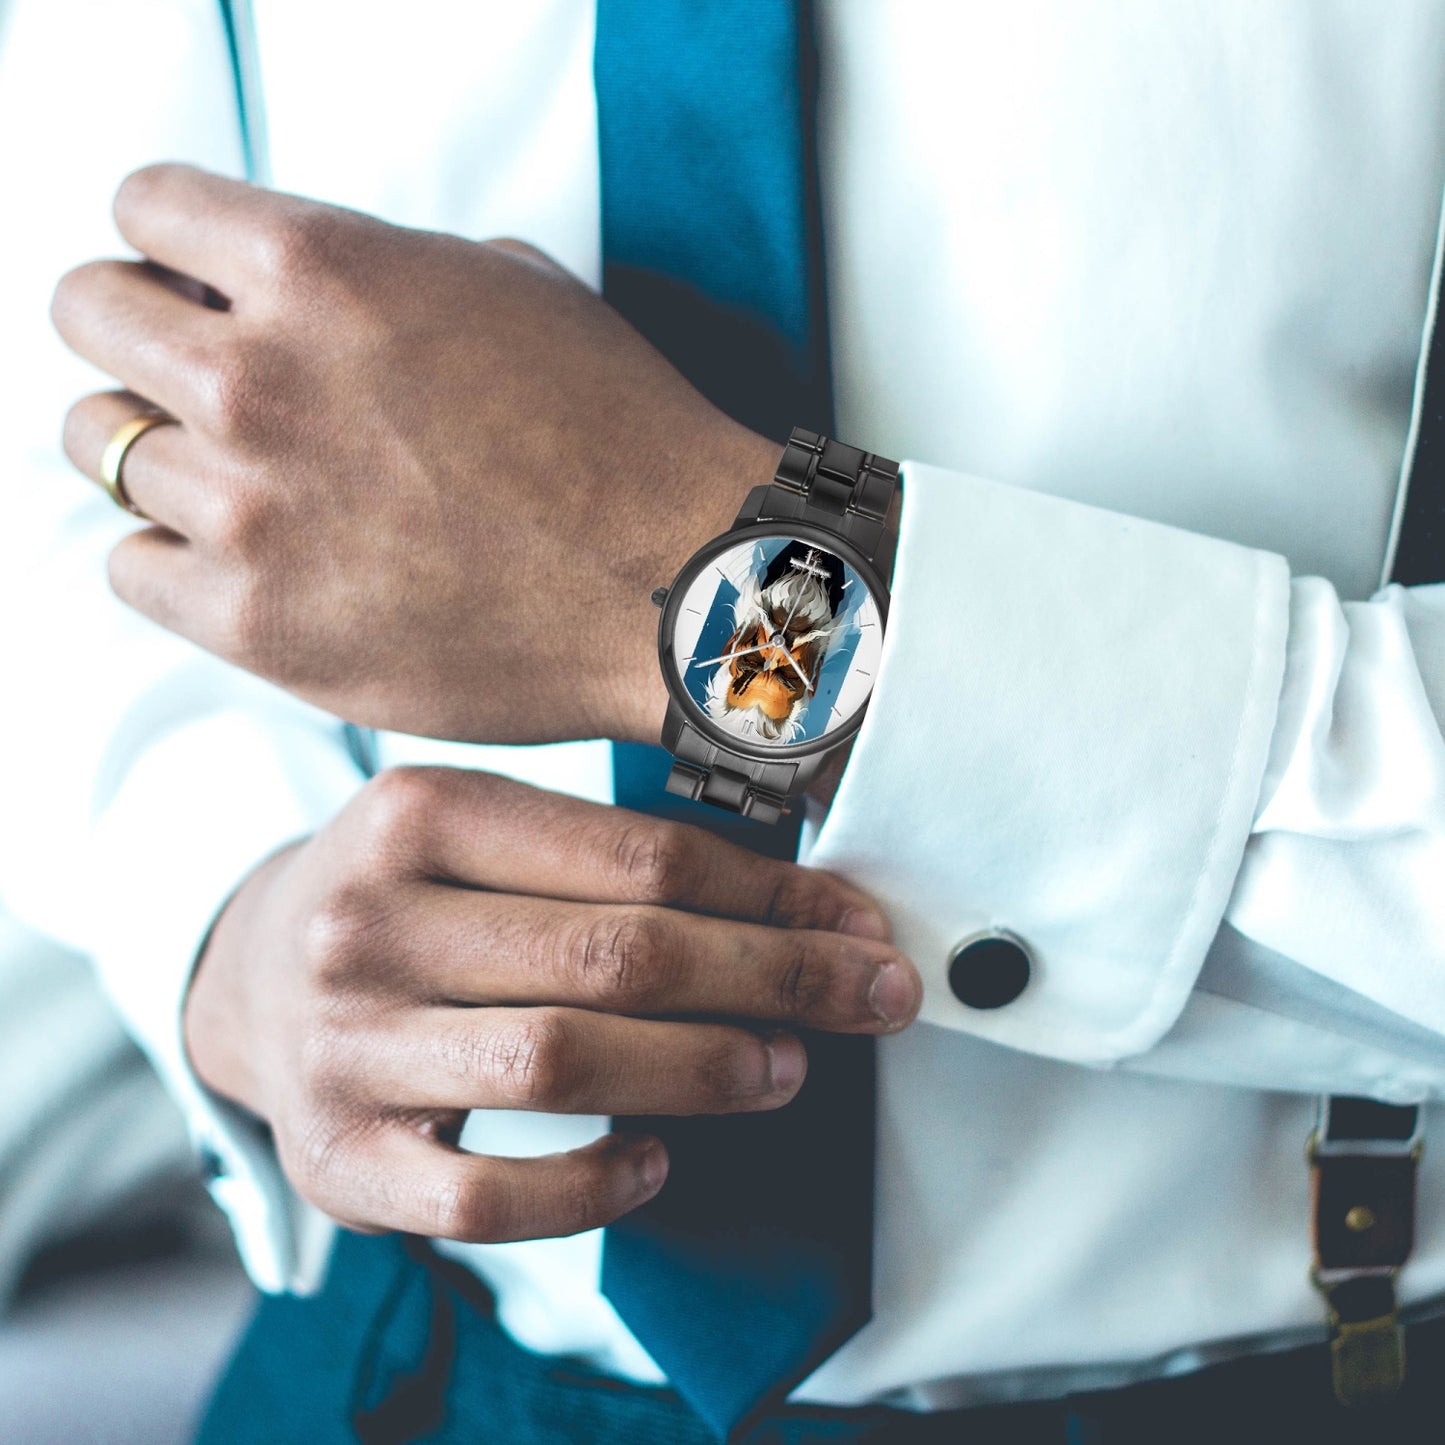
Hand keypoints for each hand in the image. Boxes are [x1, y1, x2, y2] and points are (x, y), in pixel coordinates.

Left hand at [52, 163, 778, 746]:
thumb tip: (286, 290)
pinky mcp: (255, 622)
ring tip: (239, 480)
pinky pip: (131, 568)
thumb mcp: (506, 287)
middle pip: (86, 315)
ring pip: (101, 451)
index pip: (142, 208)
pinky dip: (172, 556)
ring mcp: (249, 507)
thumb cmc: (614, 435)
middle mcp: (259, 378)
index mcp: (321, 268)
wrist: (675, 583)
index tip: (194, 285)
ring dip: (159, 452)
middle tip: (191, 378)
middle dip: (133, 335)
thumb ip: (370, 270)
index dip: (170, 245)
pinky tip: (246, 557)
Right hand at [184, 767, 919, 1242]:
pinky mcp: (339, 1162)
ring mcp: (344, 1047)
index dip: (772, 898)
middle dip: (774, 979)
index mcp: (418, 813)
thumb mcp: (481, 835)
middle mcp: (367, 921)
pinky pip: (488, 1199)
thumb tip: (806, 908)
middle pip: (617, 955)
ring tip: (786, 1069)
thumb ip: (613, 858)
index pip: (637, 856)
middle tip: (868, 998)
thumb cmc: (408, 896)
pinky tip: (659, 1158)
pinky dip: (593, 1187)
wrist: (252, 974)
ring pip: (564, 1062)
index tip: (859, 926)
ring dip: (705, 1069)